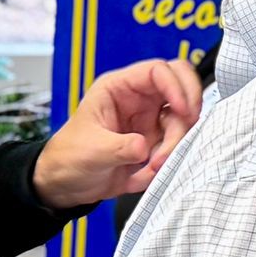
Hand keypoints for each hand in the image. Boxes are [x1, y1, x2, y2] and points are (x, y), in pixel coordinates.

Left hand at [33, 58, 201, 209]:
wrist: (66, 185)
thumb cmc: (69, 157)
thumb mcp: (92, 151)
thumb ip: (120, 148)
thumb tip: (146, 147)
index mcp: (118, 89)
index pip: (157, 71)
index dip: (175, 86)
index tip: (183, 110)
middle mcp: (138, 100)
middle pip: (180, 86)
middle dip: (189, 106)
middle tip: (188, 128)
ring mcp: (149, 121)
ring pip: (182, 119)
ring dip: (176, 143)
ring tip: (154, 165)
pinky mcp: (155, 143)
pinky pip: (176, 145)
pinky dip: (170, 160)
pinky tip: (147, 172)